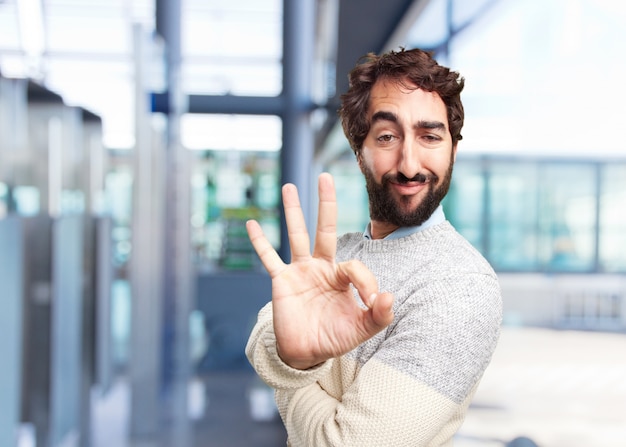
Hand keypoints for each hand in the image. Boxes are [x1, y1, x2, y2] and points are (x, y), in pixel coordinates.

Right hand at [246, 173, 393, 369]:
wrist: (306, 353)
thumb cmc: (334, 337)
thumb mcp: (362, 329)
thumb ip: (379, 315)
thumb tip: (388, 296)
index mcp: (341, 276)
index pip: (355, 266)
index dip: (367, 282)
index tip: (372, 302)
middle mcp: (320, 267)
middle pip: (324, 229)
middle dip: (326, 204)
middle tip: (325, 177)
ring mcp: (299, 271)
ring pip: (297, 235)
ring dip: (293, 211)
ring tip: (289, 187)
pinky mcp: (282, 281)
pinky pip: (269, 258)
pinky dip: (260, 242)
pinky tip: (252, 224)